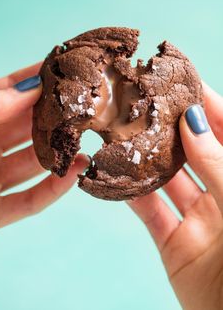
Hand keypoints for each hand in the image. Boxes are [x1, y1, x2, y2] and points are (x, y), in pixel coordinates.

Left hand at [0, 64, 88, 233]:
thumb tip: (30, 90)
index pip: (6, 95)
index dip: (32, 82)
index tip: (60, 70)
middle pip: (26, 129)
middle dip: (54, 118)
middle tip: (83, 107)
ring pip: (33, 165)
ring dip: (60, 154)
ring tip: (86, 141)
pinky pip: (29, 202)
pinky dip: (54, 190)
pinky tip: (74, 174)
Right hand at [128, 83, 222, 309]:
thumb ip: (218, 163)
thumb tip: (192, 121)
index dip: (206, 104)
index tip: (181, 80)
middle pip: (192, 151)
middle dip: (168, 125)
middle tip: (143, 101)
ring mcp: (199, 219)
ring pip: (167, 180)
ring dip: (144, 158)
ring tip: (121, 131)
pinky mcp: (175, 244)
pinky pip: (149, 213)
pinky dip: (129, 195)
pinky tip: (110, 175)